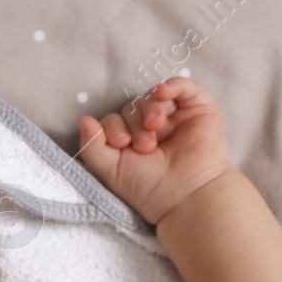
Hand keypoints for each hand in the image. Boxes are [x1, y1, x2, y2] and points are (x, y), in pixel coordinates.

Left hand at [76, 77, 230, 224]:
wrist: (185, 195)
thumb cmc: (148, 188)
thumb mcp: (109, 169)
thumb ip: (92, 146)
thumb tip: (83, 118)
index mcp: (131, 142)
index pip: (114, 120)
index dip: (113, 127)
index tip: (121, 144)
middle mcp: (153, 129)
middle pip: (132, 107)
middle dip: (133, 124)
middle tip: (145, 147)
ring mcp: (176, 118)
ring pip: (153, 97)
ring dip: (149, 109)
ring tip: (154, 129)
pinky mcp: (199, 110)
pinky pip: (183, 87)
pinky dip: (171, 85)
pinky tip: (163, 93)